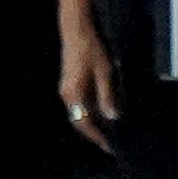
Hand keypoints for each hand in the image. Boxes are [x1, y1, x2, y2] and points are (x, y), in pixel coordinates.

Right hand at [58, 17, 119, 154]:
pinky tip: (100, 112)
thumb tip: (112, 118)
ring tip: (107, 130)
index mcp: (74, 95)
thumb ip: (107, 97)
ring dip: (90, 123)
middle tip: (109, 143)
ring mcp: (66, 89)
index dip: (97, 137)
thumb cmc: (91, 51)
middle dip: (93, 133)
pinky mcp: (68, 84)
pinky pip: (77, 105)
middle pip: (78, 121)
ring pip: (77, 113)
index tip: (109, 147)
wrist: (76, 31)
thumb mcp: (105, 73)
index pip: (84, 123)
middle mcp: (66, 95)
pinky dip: (88, 113)